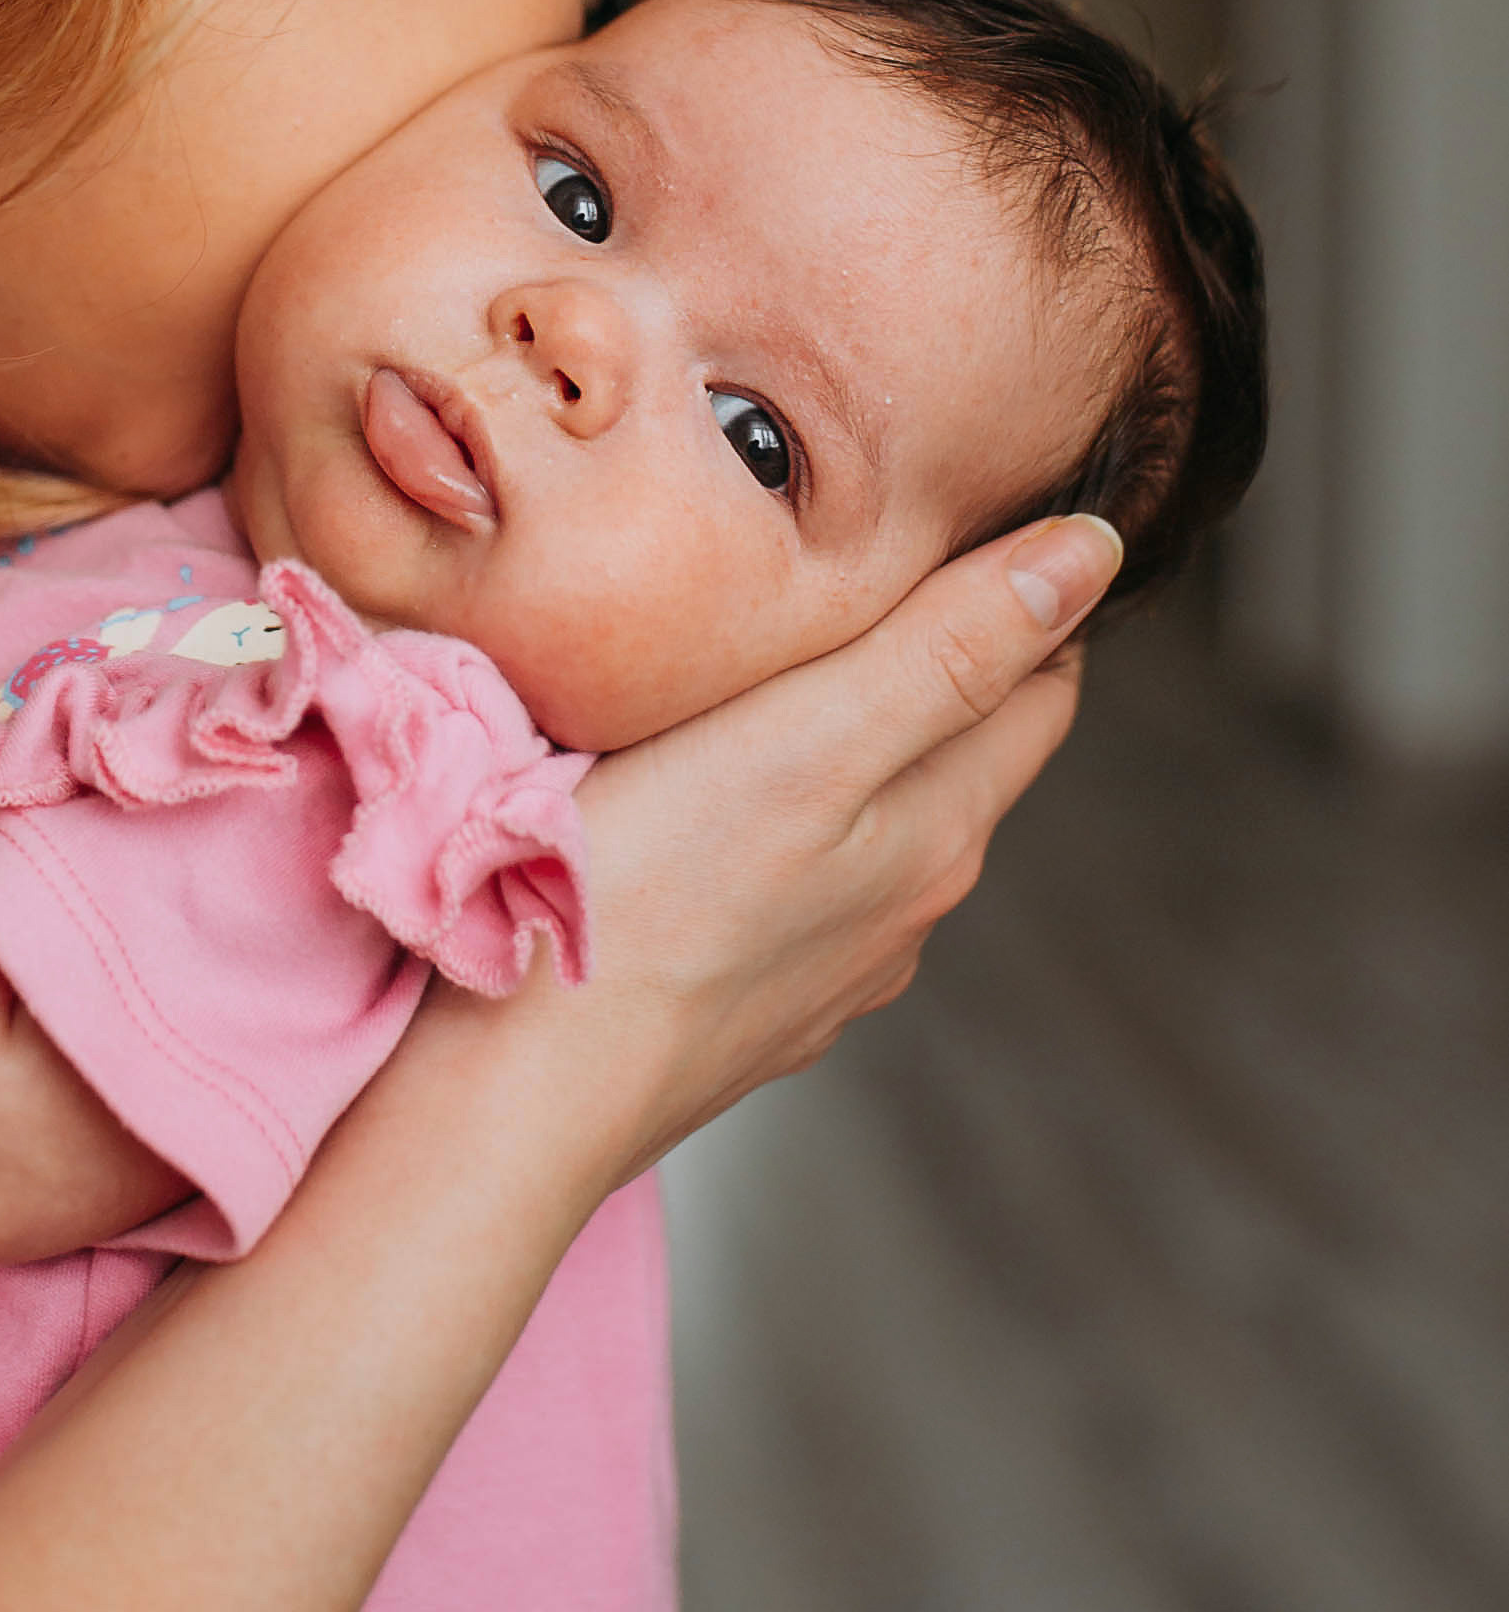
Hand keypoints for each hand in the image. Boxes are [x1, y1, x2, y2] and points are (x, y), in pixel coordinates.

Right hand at [516, 512, 1123, 1193]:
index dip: (1028, 596)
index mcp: (939, 833)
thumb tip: (1093, 553)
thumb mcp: (810, 740)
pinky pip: (790, 892)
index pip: (1040, 689)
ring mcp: (825, 973)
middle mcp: (904, 912)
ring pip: (872, 828)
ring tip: (783, 679)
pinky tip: (711, 812)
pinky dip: (778, 830)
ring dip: (852, 752)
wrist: (519, 1088)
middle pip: (960, 757)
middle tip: (873, 569)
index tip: (979, 524)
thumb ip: (951, 649)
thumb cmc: (643, 894)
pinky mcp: (741, 1009)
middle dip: (940, 664)